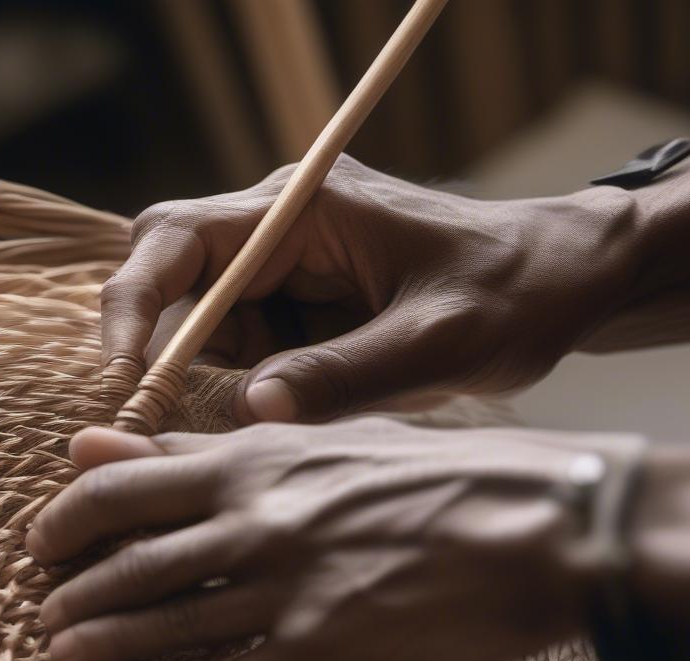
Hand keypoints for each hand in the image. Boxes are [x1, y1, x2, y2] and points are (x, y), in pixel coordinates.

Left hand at [27, 418, 610, 660]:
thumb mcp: (353, 438)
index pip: (131, 483)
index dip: (72, 514)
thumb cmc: (459, 470)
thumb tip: (204, 432)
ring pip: (166, 617)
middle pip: (132, 557)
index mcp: (263, 459)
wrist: (546, 521)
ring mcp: (287, 581)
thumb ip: (257, 442)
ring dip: (105, 641)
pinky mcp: (326, 642)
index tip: (49, 541)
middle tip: (47, 614)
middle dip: (76, 588)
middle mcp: (258, 516)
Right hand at [101, 155, 639, 423]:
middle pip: (179, 281)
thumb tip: (251, 411)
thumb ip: (346, 376)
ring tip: (278, 422)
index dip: (134, 301)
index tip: (124, 375)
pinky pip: (254, 347)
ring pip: (213, 324)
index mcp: (308, 208)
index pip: (179, 236)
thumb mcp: (436, 341)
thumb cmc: (516, 292)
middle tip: (178, 424)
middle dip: (170, 352)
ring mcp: (296, 268)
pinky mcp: (311, 306)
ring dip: (221, 378)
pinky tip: (296, 417)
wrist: (565, 283)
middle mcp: (286, 228)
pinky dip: (256, 388)